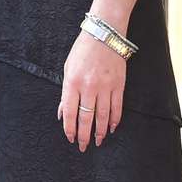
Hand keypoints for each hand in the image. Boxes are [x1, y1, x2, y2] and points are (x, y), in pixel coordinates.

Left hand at [58, 29, 126, 151]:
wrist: (104, 35)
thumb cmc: (82, 51)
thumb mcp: (67, 69)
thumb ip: (66, 93)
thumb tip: (63, 114)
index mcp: (72, 82)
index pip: (70, 112)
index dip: (70, 128)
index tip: (70, 138)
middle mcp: (89, 87)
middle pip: (86, 118)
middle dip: (84, 135)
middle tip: (83, 147)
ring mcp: (105, 87)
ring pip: (103, 116)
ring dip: (100, 131)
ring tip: (98, 141)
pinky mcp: (119, 85)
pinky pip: (117, 107)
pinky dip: (114, 120)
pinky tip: (111, 128)